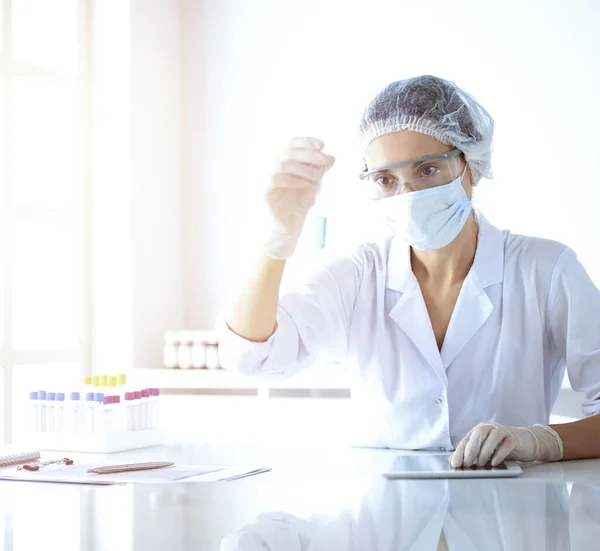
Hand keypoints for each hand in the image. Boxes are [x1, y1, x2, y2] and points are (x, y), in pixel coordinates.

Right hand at [263, 137, 334, 258]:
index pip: (292, 143)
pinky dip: (295, 180)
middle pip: (288, 152)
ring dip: (304, 169)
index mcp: (285, 160)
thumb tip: (330, 158)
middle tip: (326, 161)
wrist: (290, 224)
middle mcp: (273, 166)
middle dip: (310, 155)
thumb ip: (319, 169)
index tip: (322, 146)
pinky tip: (307, 185)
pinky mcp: (264, 190)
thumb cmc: (300, 201)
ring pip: (283, 164)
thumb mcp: (314, 182)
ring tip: (318, 177)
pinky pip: (276, 179)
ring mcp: (267, 177)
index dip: (306, 141)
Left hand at [449, 422, 562, 467]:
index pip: (467, 439)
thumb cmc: (503, 447)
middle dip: (470, 450)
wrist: (527, 443)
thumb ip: (472, 453)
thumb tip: (454, 462)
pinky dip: (498, 454)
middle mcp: (490, 427)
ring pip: (491, 438)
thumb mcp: (486, 450)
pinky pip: (505, 445)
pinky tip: (495, 463)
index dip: (460, 451)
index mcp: (480, 429)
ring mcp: (502, 431)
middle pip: (478, 434)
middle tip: (466, 464)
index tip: (455, 463)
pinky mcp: (514, 438)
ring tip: (480, 464)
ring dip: (484, 452)